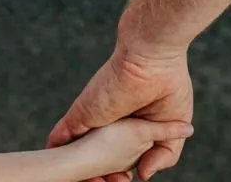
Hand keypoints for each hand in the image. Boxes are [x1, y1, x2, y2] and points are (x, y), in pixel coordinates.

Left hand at [48, 48, 193, 181]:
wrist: (151, 61)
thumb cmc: (168, 86)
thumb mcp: (175, 125)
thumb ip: (164, 154)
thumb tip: (144, 175)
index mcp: (131, 129)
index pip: (120, 161)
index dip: (121, 175)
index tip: (125, 180)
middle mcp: (109, 127)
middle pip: (97, 161)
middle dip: (100, 178)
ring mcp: (91, 123)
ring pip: (76, 156)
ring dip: (78, 173)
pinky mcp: (78, 117)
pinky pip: (59, 141)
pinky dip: (55, 158)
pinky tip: (54, 169)